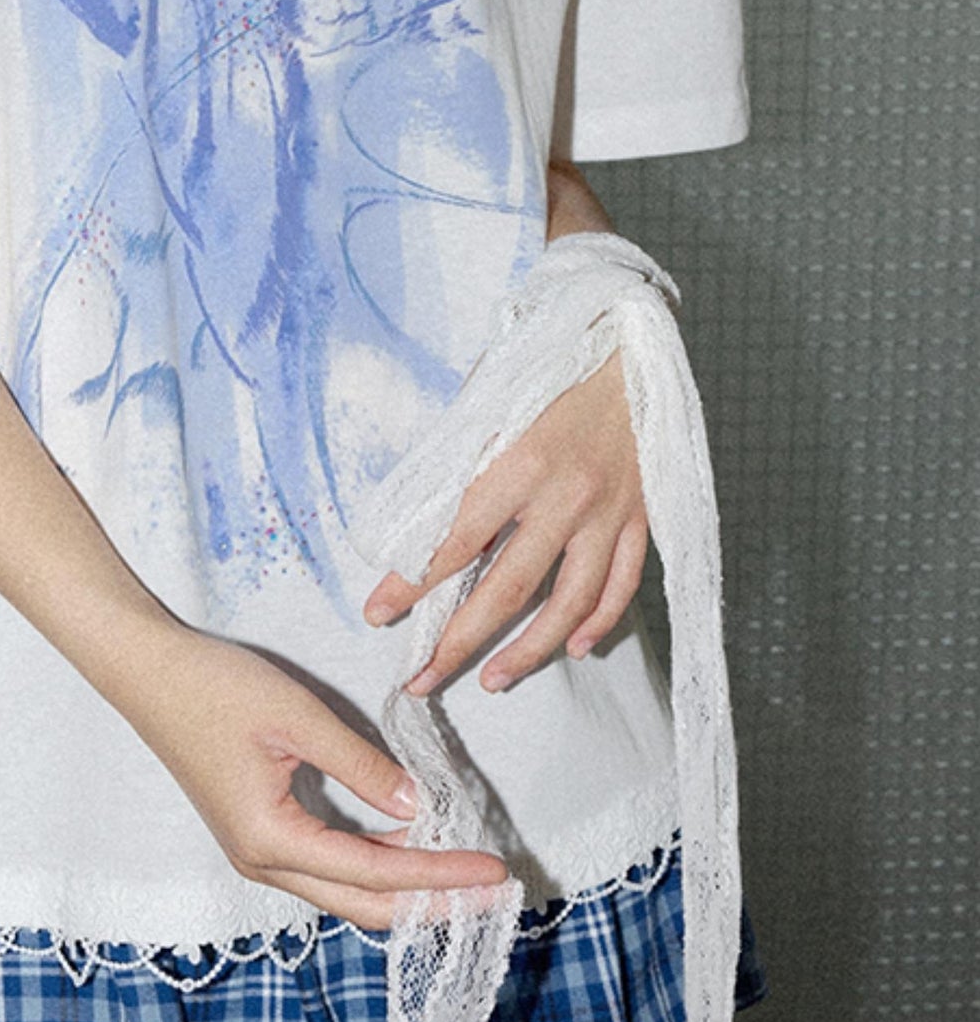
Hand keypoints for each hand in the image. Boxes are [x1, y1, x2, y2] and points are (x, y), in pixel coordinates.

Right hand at [129, 631, 509, 929]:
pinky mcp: (256, 833)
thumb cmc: (216, 687)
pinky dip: (373, 867)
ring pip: (343, 891)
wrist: (148, 672)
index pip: (375, 874)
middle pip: (362, 903)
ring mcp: (256, 852)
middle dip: (430, 901)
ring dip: (402, 887)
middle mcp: (262, 862)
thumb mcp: (297, 717)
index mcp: (271, 841)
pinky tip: (405, 848)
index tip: (492, 873)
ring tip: (459, 875)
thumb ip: (360, 764)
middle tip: (489, 895)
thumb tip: (415, 808)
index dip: (439, 874)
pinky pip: (326, 867)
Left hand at [363, 348, 648, 696]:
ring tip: (492, 680)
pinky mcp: (643, 518)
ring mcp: (610, 513)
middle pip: (508, 589)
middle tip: (420, 676)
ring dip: (529, 651)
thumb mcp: (495, 397)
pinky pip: (622, 586)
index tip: (379, 613)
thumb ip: (462, 455)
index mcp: (521, 461)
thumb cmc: (554, 362)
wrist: (637, 341)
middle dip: (458, 641)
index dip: (412, 583)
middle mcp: (567, 496)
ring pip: (570, 604)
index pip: (456, 540)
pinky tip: (576, 648)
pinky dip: (600, 623)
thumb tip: (420, 512)